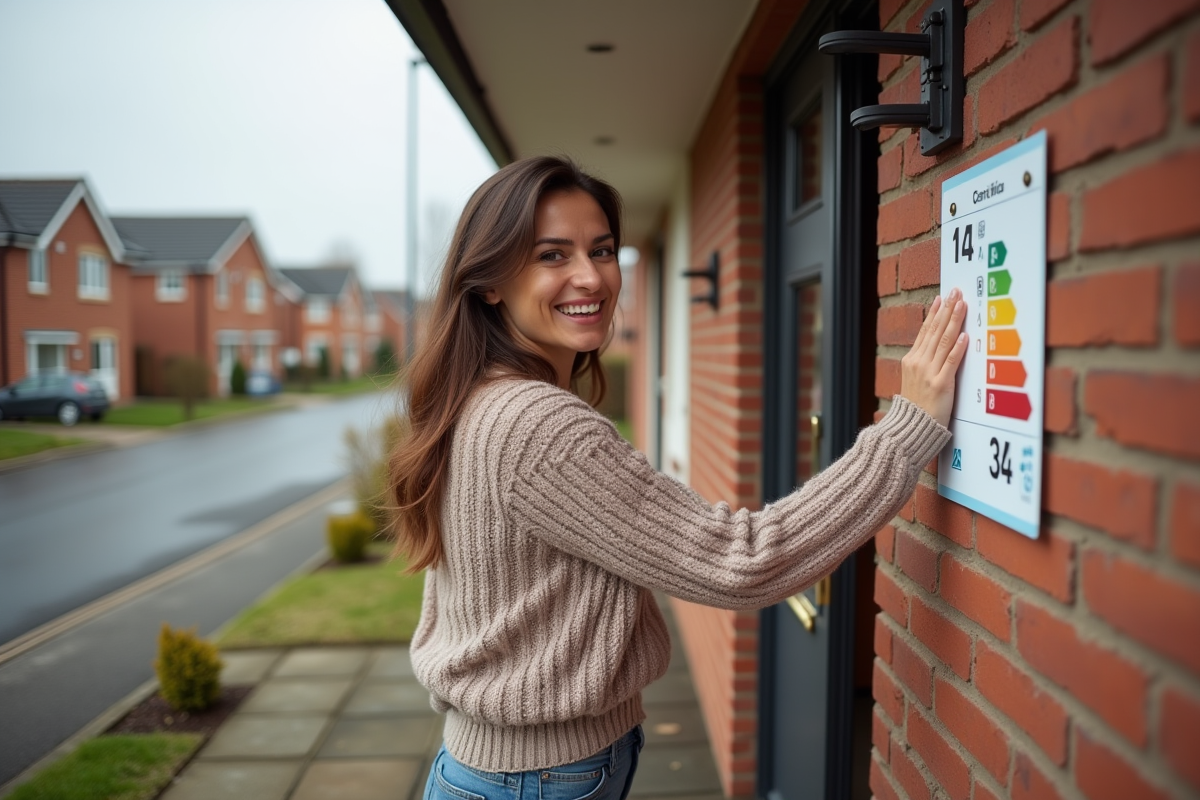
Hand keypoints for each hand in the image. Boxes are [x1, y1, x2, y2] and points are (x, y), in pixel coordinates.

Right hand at [900, 287, 967, 427]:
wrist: (911, 429)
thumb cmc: (917, 408)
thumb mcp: (914, 381)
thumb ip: (924, 363)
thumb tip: (936, 348)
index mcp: (911, 361)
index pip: (924, 331)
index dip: (934, 313)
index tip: (942, 298)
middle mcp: (918, 363)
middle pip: (934, 331)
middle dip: (946, 310)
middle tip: (955, 292)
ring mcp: (929, 373)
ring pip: (943, 341)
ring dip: (953, 321)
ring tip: (961, 305)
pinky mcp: (941, 384)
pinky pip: (950, 362)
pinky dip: (957, 348)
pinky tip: (963, 335)